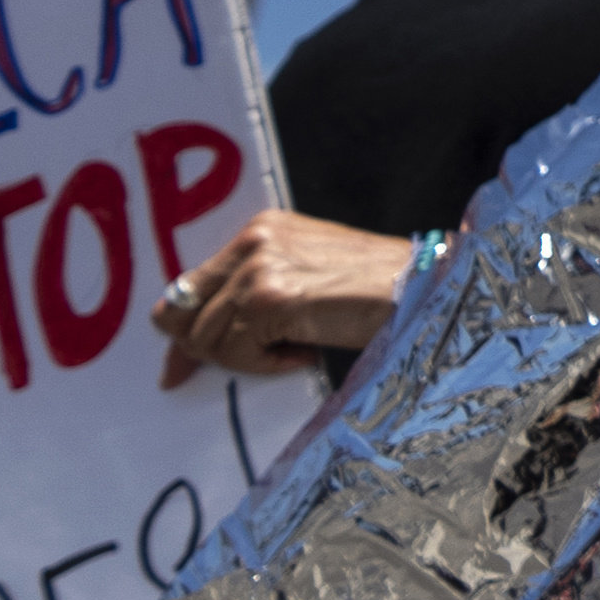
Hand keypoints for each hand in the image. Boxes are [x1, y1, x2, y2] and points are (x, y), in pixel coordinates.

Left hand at [151, 212, 412, 384]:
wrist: (421, 286)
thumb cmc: (374, 287)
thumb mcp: (305, 274)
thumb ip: (256, 291)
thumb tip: (197, 343)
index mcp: (259, 230)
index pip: (189, 285)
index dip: (178, 330)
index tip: (178, 368)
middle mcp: (253, 242)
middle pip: (182, 315)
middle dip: (204, 351)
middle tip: (241, 366)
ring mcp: (259, 270)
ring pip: (207, 341)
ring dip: (247, 361)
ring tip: (295, 350)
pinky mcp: (272, 300)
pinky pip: (238, 353)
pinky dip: (267, 366)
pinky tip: (305, 353)